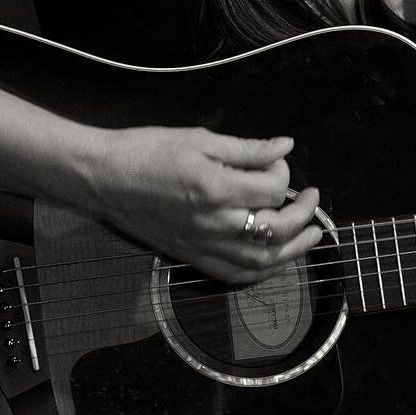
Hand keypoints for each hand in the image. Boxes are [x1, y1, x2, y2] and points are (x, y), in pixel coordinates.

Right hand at [89, 127, 322, 284]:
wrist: (102, 178)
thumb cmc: (146, 151)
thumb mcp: (198, 139)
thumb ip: (246, 148)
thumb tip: (284, 146)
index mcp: (217, 188)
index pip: (271, 188)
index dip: (283, 173)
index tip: (279, 160)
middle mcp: (214, 223)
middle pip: (276, 229)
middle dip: (304, 214)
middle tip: (312, 197)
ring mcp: (203, 245)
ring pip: (262, 261)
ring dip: (294, 250)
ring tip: (311, 235)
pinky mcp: (192, 257)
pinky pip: (235, 275)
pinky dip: (262, 271)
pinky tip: (275, 259)